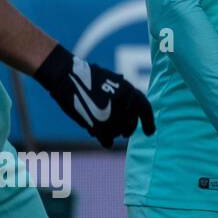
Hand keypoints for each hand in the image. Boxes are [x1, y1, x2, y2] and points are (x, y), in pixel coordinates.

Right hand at [34, 44, 154, 147]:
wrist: (68, 76)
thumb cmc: (89, 77)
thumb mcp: (114, 82)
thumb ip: (125, 98)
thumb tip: (132, 113)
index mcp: (130, 93)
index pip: (145, 110)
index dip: (149, 123)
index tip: (150, 133)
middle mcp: (125, 106)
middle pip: (131, 125)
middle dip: (128, 129)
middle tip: (124, 132)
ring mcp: (112, 118)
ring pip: (118, 133)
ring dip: (112, 132)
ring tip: (103, 124)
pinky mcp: (98, 128)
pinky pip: (107, 141)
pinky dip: (105, 140)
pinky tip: (101, 136)